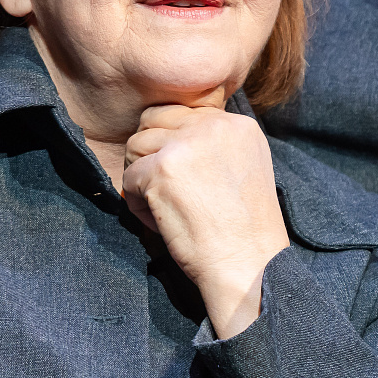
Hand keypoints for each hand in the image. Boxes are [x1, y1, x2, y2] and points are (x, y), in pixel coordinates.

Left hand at [121, 102, 289, 339]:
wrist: (249, 265)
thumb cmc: (245, 230)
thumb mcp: (245, 168)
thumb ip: (215, 145)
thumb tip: (171, 136)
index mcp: (238, 124)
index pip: (182, 112)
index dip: (171, 143)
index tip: (183, 177)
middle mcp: (214, 125)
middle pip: (153, 120)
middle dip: (150, 153)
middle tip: (163, 187)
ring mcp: (186, 145)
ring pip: (135, 146)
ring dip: (141, 178)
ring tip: (163, 207)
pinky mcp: (162, 170)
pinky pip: (129, 179)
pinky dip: (138, 205)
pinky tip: (160, 222)